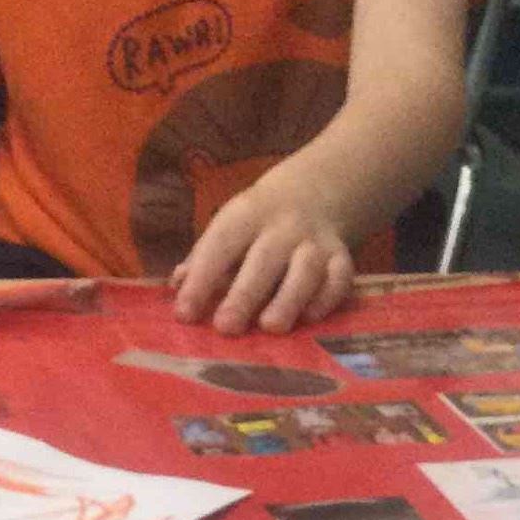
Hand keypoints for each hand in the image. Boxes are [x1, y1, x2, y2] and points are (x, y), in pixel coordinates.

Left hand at [171, 187, 354, 336]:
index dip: (201, 279)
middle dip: (245, 295)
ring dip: (289, 299)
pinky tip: (310, 319)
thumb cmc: (255, 226)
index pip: (220, 245)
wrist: (315, 192)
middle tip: (226, 327)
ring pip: (306, 269)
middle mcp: (283, 227)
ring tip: (271, 327)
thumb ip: (203, 260)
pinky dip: (327, 299)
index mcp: (246, 216)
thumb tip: (178, 284)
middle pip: (264, 259)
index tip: (184, 314)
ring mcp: (315, 242)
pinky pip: (340, 278)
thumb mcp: (227, 230)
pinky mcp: (342, 258)